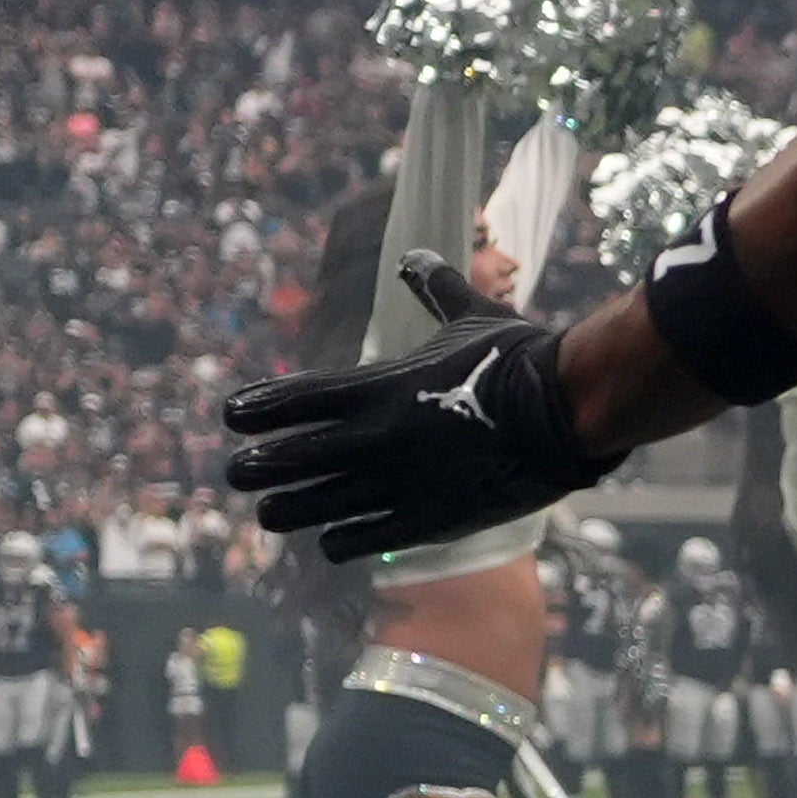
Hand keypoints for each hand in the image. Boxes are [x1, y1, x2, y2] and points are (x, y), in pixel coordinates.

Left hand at [221, 288, 616, 562]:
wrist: (565, 413)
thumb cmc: (520, 357)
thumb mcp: (473, 315)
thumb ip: (436, 289)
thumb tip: (418, 257)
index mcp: (377, 386)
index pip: (291, 399)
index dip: (253, 408)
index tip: (230, 416)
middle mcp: (374, 438)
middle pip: (285, 460)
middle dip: (251, 467)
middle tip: (238, 472)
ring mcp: (396, 484)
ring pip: (310, 508)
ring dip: (283, 510)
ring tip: (271, 512)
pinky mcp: (424, 520)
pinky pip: (358, 540)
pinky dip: (336, 540)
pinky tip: (330, 539)